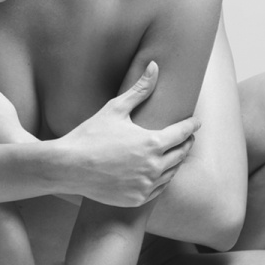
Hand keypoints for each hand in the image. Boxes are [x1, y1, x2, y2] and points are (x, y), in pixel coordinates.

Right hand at [56, 61, 199, 207]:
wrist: (68, 168)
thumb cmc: (90, 136)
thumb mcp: (115, 109)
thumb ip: (139, 89)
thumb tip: (154, 66)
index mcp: (152, 143)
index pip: (182, 133)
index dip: (191, 126)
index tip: (196, 122)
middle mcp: (153, 167)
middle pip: (181, 154)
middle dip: (187, 143)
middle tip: (189, 137)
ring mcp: (146, 185)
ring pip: (172, 173)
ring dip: (176, 162)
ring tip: (176, 154)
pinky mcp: (137, 199)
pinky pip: (158, 189)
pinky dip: (163, 179)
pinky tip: (160, 173)